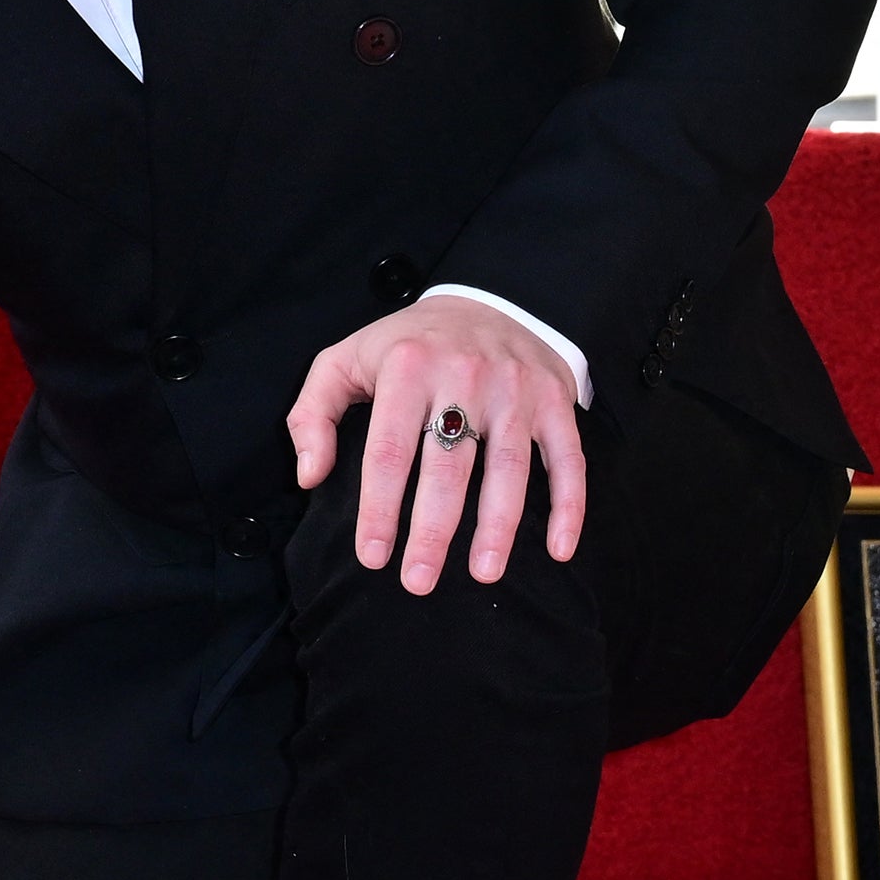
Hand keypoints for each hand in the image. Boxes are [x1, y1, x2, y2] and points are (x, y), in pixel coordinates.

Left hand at [284, 292, 586, 592]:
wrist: (487, 298)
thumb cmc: (406, 347)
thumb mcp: (343, 361)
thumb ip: (313, 416)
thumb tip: (309, 477)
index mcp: (408, 367)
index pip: (388, 450)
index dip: (379, 508)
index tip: (372, 557)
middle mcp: (465, 375)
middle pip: (448, 467)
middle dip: (432, 530)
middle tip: (418, 581)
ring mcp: (516, 389)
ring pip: (508, 468)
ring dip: (498, 527)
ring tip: (483, 574)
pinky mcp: (555, 400)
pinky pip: (567, 458)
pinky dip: (569, 506)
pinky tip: (559, 550)